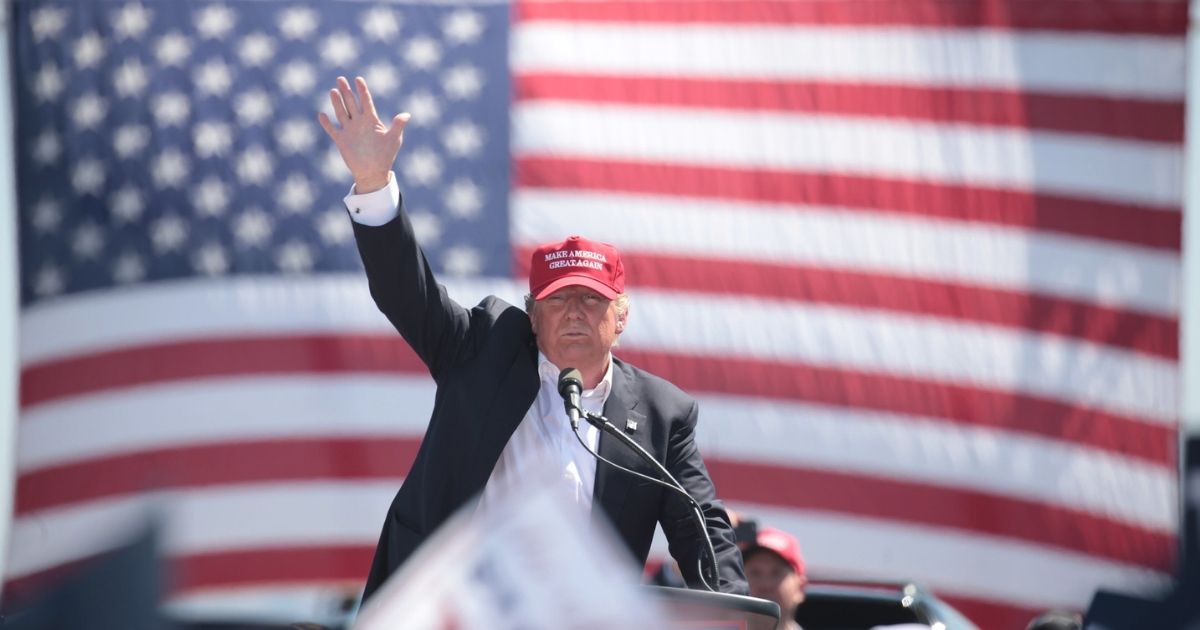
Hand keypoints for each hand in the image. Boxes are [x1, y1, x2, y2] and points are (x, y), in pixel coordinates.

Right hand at [318, 76, 408, 192]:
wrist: (374, 172)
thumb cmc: (386, 155)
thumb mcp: (394, 139)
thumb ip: (398, 126)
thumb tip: (407, 115)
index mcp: (371, 120)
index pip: (366, 102)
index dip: (362, 90)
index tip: (358, 79)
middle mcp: (359, 123)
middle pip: (351, 103)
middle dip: (346, 91)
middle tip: (340, 78)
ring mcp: (349, 131)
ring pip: (341, 113)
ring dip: (337, 102)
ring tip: (333, 91)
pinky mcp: (341, 140)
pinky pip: (332, 130)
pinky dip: (326, 124)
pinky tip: (322, 114)